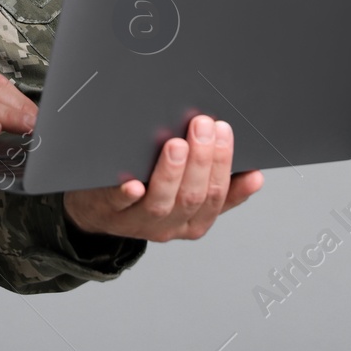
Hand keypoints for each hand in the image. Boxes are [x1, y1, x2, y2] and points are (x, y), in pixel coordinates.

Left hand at [61, 115, 263, 241]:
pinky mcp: (109, 212)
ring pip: (161, 203)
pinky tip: (133, 185)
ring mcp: (138, 221)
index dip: (223, 165)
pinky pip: (118, 205)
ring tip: (177, 144)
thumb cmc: (147, 192)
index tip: (226, 134)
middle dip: (202, 159)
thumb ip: (215, 184)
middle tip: (204, 125)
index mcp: (194, 221)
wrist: (96, 212)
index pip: (217, 196)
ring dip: (172, 173)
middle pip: (193, 197)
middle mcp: (169, 225)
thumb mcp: (186, 193)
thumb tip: (254, 175)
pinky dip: (127, 195)